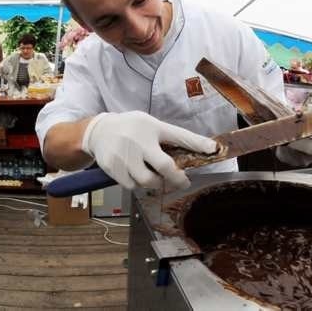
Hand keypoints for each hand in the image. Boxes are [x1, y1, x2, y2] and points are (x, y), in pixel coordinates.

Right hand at [81, 111, 217, 189]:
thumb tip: (200, 148)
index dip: (197, 143)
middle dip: (177, 178)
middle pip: (164, 166)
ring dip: (155, 182)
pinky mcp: (113, 167)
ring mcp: (124, 155)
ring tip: (153, 174)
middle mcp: (139, 141)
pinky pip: (131, 185)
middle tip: (183, 181)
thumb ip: (172, 137)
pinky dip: (137, 184)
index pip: (179, 135)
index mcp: (152, 127)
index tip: (213, 149)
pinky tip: (135, 174)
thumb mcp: (151, 125)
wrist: (98, 131)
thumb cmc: (131, 128)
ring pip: (148, 181)